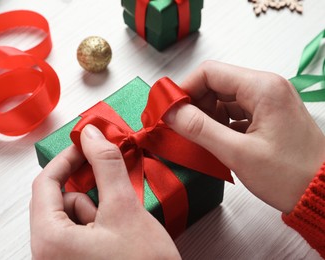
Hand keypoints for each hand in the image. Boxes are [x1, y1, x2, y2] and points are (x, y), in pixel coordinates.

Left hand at [30, 124, 179, 259]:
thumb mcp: (125, 209)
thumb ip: (106, 165)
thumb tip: (92, 135)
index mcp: (49, 241)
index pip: (45, 183)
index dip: (67, 158)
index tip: (86, 145)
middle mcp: (47, 254)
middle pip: (58, 201)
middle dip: (89, 191)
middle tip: (113, 191)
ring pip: (71, 217)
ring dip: (97, 211)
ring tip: (120, 227)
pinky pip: (78, 233)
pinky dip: (98, 225)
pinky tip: (118, 237)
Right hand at [163, 61, 324, 212]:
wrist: (323, 194)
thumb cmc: (291, 175)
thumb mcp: (238, 153)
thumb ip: (199, 129)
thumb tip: (171, 112)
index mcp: (263, 88)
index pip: (210, 72)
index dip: (184, 89)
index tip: (169, 109)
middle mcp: (266, 88)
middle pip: (215, 84)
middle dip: (193, 105)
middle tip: (179, 128)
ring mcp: (267, 102)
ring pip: (222, 99)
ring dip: (205, 117)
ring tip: (198, 140)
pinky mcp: (267, 116)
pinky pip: (233, 112)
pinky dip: (218, 125)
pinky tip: (214, 142)